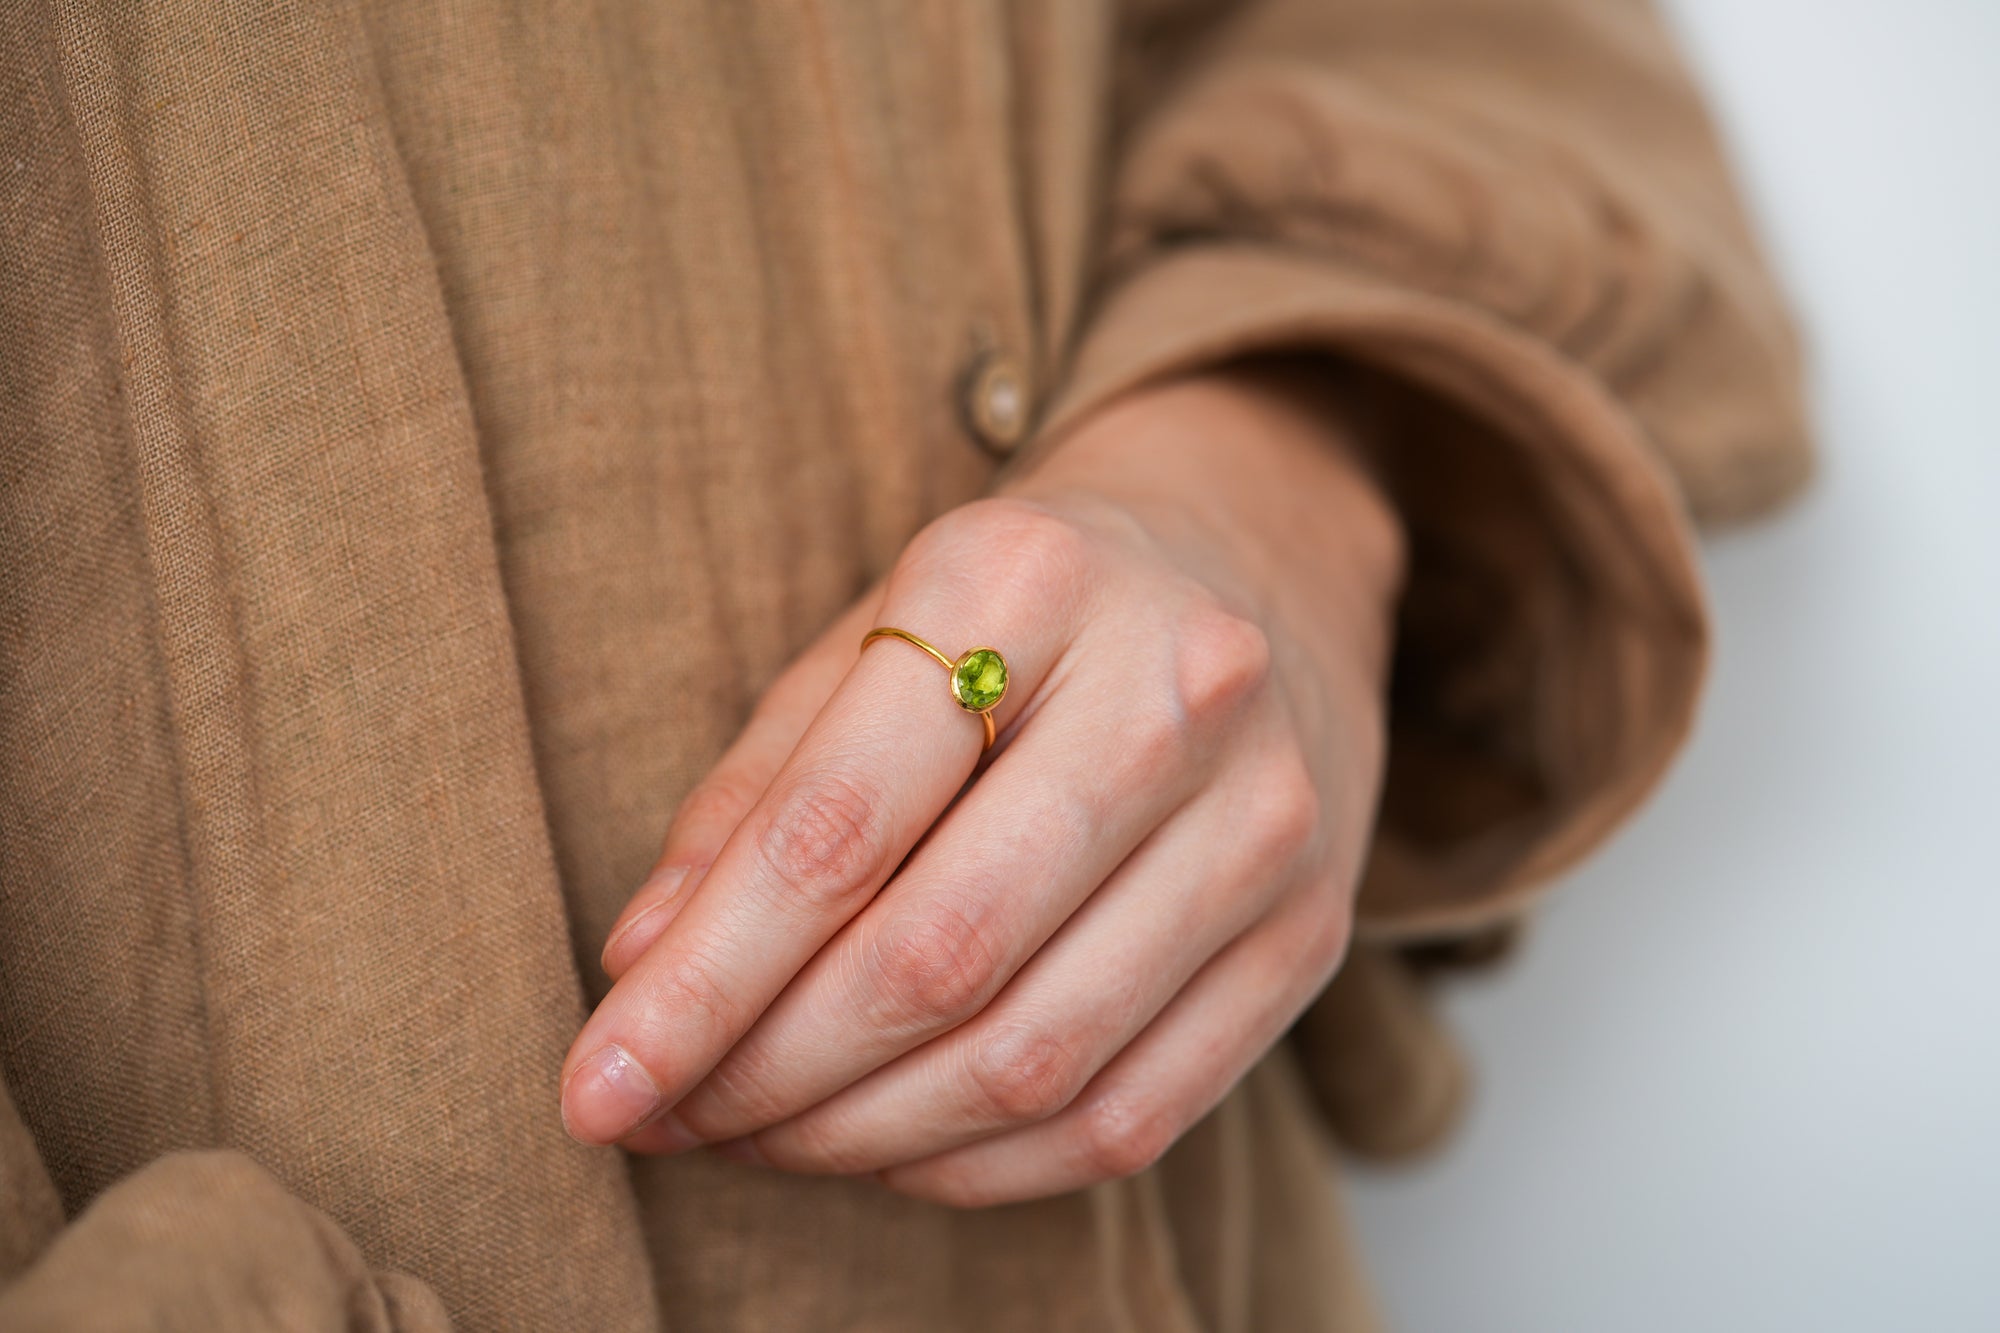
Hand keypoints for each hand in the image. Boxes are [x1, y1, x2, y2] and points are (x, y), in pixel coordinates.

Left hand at [559, 366, 1403, 1206]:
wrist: (1254, 563)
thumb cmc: (1024, 610)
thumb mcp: (868, 637)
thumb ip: (754, 797)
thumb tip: (644, 972)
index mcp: (1024, 581)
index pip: (835, 831)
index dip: (699, 988)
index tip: (595, 1088)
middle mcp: (1173, 692)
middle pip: (937, 960)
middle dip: (769, 1079)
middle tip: (673, 1119)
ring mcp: (1266, 824)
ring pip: (1033, 1062)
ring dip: (861, 1139)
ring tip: (762, 1137)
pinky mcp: (1310, 935)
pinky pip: (1126, 1119)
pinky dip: (980, 1167)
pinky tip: (891, 1146)